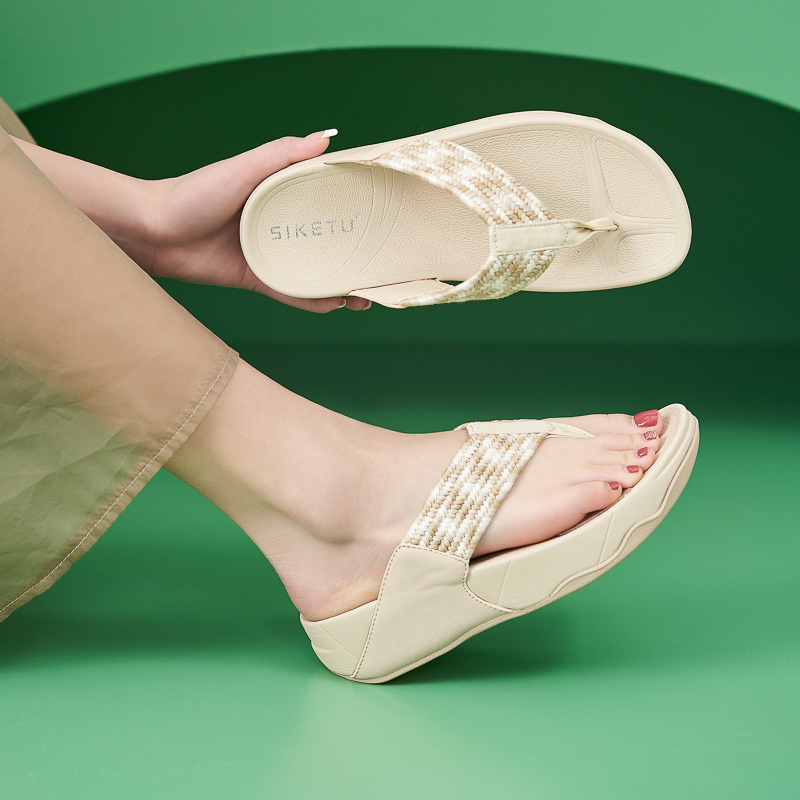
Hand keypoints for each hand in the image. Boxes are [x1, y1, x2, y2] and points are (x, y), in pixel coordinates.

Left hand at [141, 133, 369, 311]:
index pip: (326, 201)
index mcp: (279, 195)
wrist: (152, 232)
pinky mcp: (256, 278)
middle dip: (354, 255)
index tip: (382, 219)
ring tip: (364, 293)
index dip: (354, 210)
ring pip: (313, 271)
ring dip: (339, 283)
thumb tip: (328, 137)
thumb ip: (283, 154)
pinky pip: (290, 292)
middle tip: (380, 266)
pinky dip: (312, 301)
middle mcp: (279, 225)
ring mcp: (269, 254)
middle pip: (326, 241)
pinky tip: (334, 304)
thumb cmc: (191, 193)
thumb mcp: (242, 168)